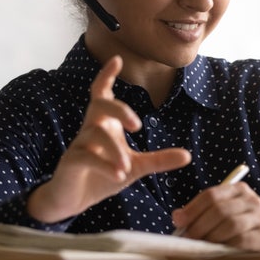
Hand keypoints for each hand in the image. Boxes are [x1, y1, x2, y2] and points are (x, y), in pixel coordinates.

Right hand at [27, 55, 191, 222]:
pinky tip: (118, 176)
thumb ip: (159, 160)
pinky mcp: (71, 162)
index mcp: (104, 124)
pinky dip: (103, 165)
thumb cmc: (103, 175)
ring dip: (114, 150)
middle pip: (99, 104)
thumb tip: (188, 155)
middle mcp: (90, 129)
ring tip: (126, 168)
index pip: (101, 93)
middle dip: (119, 109)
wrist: (73, 200)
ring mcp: (78, 145)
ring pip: (95, 133)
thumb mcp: (135, 167)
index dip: (107, 75)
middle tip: (138, 125)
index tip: (117, 59)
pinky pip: (86, 156)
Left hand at [171, 182, 259, 251]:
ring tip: (200, 247)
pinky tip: (218, 252)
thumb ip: (205, 213)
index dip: (192, 208)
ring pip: (230, 225)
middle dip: (199, 225)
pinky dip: (226, 246)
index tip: (178, 221)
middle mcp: (252, 200)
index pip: (211, 195)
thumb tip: (177, 217)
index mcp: (239, 190)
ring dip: (211, 237)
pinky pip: (242, 240)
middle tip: (187, 238)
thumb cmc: (243, 225)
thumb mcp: (228, 213)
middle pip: (219, 210)